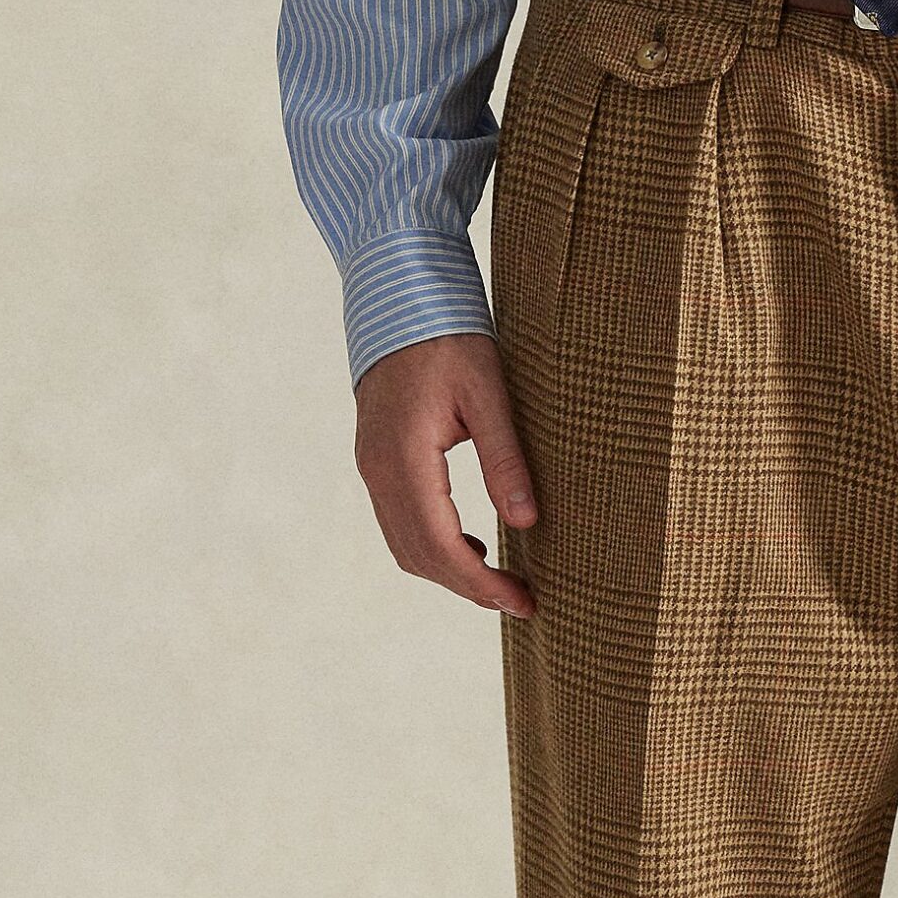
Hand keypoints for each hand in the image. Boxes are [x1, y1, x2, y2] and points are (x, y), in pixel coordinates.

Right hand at [353, 333, 537, 618]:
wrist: (398, 295)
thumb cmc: (449, 336)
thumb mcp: (489, 393)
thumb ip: (505, 459)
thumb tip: (526, 523)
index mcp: (405, 458)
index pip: (441, 546)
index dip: (482, 584)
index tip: (524, 602)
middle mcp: (378, 470)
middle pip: (420, 557)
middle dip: (470, 588)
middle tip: (521, 600)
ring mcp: (371, 467)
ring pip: (405, 546)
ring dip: (450, 573)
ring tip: (500, 582)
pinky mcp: (375, 460)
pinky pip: (399, 523)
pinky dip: (433, 547)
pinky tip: (471, 545)